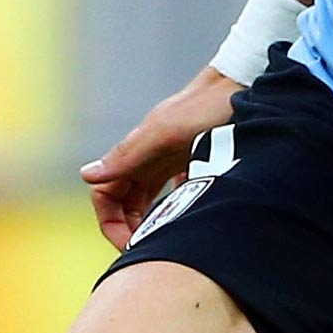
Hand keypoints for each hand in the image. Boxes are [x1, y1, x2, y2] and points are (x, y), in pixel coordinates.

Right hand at [79, 66, 242, 250]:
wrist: (246, 81)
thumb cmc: (207, 107)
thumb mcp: (166, 133)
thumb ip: (128, 155)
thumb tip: (86, 176)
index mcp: (137, 150)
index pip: (105, 193)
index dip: (110, 222)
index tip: (131, 246)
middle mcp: (149, 156)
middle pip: (124, 200)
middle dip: (128, 228)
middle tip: (148, 250)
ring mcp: (171, 157)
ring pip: (148, 198)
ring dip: (149, 221)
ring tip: (166, 241)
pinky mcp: (194, 159)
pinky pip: (175, 191)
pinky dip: (175, 209)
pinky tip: (190, 220)